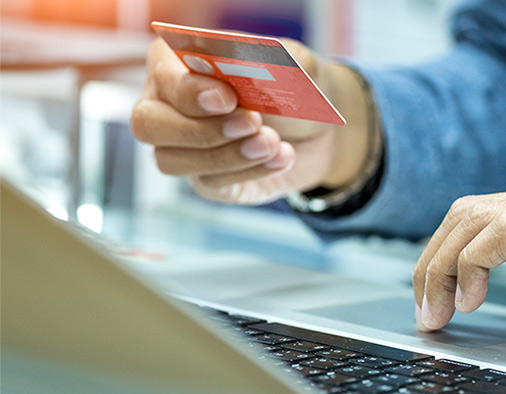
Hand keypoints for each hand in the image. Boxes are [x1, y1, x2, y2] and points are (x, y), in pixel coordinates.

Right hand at [130, 37, 375, 204]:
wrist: (320, 129)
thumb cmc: (295, 85)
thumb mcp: (293, 64)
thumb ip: (270, 62)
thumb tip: (245, 68)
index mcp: (179, 61)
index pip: (164, 76)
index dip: (191, 91)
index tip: (229, 98)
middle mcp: (168, 104)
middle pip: (147, 124)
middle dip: (200, 129)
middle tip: (253, 123)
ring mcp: (182, 146)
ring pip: (171, 161)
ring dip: (227, 155)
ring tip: (273, 142)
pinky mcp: (205, 179)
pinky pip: (209, 183)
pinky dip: (250, 172)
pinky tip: (282, 157)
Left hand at [413, 171, 505, 362]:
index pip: (495, 210)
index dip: (456, 250)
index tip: (445, 291)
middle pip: (471, 209)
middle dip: (435, 257)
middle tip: (426, 305)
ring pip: (470, 217)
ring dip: (439, 267)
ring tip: (437, 312)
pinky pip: (488, 237)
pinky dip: (466, 268)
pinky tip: (471, 302)